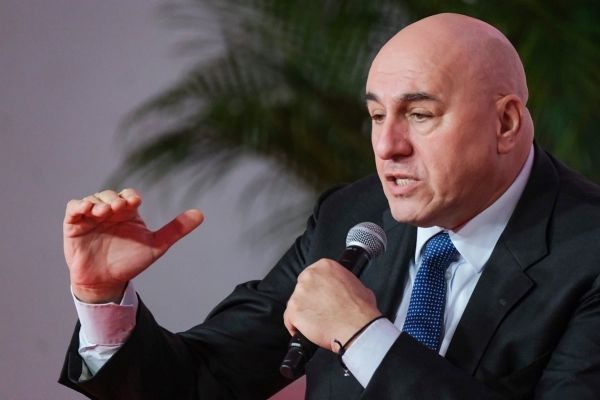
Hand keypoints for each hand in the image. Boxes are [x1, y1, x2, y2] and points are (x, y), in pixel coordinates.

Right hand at [63, 188, 202, 303]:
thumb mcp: (156, 246)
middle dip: (114, 199)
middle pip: (110, 195)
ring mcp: (91, 217)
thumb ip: (176, 230)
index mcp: (128, 213)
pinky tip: (87, 210)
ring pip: (93, 199)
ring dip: (98, 202)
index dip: (131, 196)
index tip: (135, 203)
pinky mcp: (74, 225)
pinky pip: (73, 208)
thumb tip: (201, 214)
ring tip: (104, 213)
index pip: (129, 195)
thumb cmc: (130, 262)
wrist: (107, 283)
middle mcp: (110, 212)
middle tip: (118, 209)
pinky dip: (79, 206)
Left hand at [283, 259, 381, 351]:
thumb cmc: (360, 310)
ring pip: (295, 303)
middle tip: (320, 309)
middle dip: (309, 298)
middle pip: (303, 287)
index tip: (321, 295)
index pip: (314, 274)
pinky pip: (288, 319)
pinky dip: (295, 326)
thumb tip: (345, 289)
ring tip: (316, 322)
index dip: (317, 287)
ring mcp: (299, 293)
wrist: (356, 327)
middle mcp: (310, 276)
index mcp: (325, 266)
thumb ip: (345, 283)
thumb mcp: (358, 285)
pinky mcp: (293, 311)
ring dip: (303, 312)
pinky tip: (305, 331)